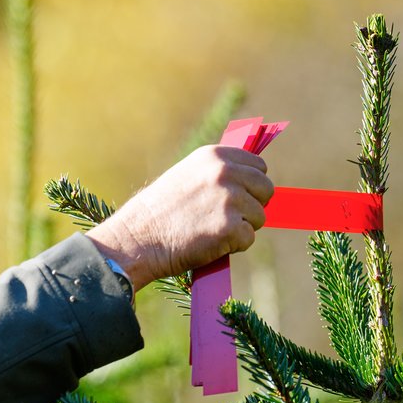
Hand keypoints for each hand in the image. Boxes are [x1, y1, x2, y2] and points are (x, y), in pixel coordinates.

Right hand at [86, 145, 273, 289]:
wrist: (136, 240)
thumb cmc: (157, 213)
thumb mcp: (185, 177)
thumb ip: (216, 174)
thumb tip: (248, 181)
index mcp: (214, 156)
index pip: (259, 166)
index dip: (251, 185)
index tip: (239, 197)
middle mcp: (225, 172)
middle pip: (266, 189)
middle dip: (252, 206)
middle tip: (225, 218)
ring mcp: (229, 199)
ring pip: (259, 216)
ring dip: (241, 228)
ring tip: (209, 230)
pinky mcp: (230, 227)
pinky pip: (248, 239)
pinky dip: (231, 246)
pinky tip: (207, 242)